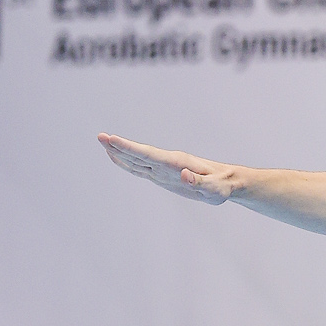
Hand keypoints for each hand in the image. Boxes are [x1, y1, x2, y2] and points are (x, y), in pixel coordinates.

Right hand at [99, 133, 238, 204]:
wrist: (226, 182)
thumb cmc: (222, 186)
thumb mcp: (215, 189)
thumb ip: (200, 183)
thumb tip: (184, 175)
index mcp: (177, 163)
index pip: (149, 154)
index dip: (130, 148)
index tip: (113, 139)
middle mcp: (167, 163)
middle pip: (139, 154)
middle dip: (119, 146)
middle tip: (100, 137)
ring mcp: (163, 169)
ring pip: (137, 160)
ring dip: (120, 152)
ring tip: (103, 143)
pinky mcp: (162, 175)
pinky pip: (141, 168)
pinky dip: (127, 162)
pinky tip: (117, 158)